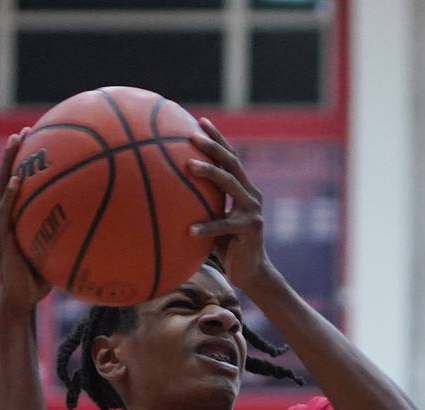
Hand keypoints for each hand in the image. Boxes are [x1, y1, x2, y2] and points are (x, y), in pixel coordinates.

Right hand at [0, 131, 50, 316]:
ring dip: (8, 162)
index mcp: (17, 219)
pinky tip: (17, 180)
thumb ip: (68, 241)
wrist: (19, 302)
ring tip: (16, 141)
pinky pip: (5, 211)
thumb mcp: (56, 257)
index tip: (38, 141)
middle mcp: (6, 218)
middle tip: (26, 131)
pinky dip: (10, 194)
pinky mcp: (1, 238)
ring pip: (2, 186)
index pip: (19, 185)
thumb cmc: (38, 283)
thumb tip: (99, 232)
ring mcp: (1, 226)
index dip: (25, 163)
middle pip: (8, 177)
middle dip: (15, 153)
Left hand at [187, 120, 272, 295]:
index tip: (201, 121)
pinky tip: (189, 230)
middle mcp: (252, 195)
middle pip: (232, 163)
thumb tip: (170, 192)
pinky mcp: (251, 230)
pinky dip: (206, 228)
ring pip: (230, 184)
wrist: (252, 274)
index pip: (231, 157)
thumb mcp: (216, 220)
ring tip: (188, 166)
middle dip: (213, 146)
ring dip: (209, 173)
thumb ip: (204, 204)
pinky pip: (224, 226)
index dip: (218, 138)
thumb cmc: (228, 248)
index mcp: (245, 189)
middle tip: (192, 136)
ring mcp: (253, 211)